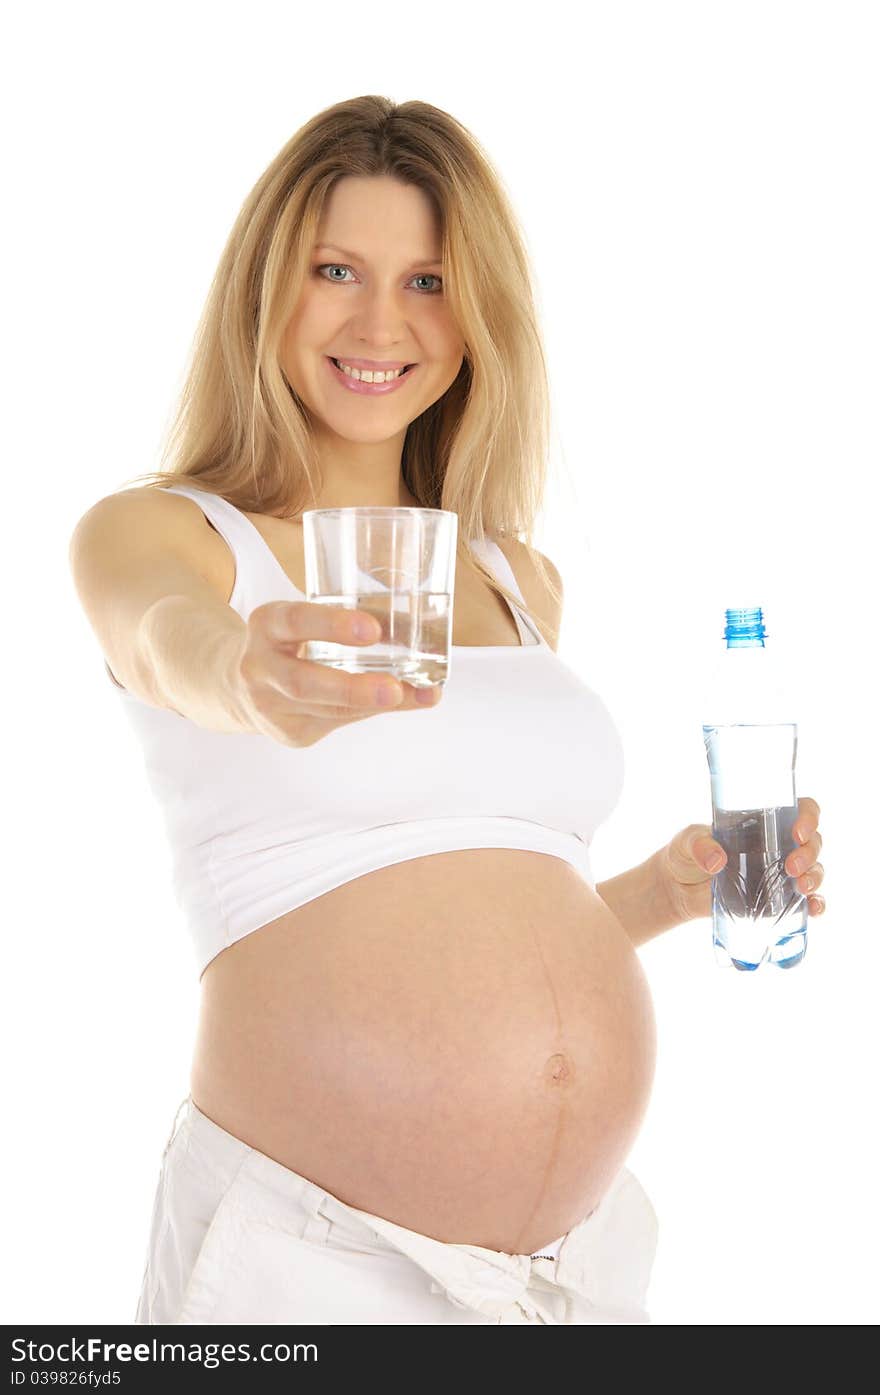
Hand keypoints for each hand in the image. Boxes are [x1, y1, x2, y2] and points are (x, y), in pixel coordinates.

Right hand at [231, 600, 440, 747]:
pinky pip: (335, 723)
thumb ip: (353, 624)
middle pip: (303, 682)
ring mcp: (270, 706)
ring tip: (409, 696)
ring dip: (371, 705)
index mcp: (266, 625)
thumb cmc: (291, 644)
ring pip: (325, 710)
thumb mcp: (306, 622)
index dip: (332, 625)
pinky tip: (395, 702)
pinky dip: (367, 711)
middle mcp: (260, 667)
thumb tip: (427, 635)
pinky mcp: (289, 733)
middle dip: (352, 688)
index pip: (295, 621)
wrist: (239, 685)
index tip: (372, 629)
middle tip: (394, 688)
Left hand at [657, 796, 824, 924]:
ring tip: (800, 887)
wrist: (677, 890)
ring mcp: (779, 873)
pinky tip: (813, 909)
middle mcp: (777, 845)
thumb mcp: (687, 841)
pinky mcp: (776, 899)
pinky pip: (806, 901)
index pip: (799, 810)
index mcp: (762, 822)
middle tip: (791, 866)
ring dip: (815, 877)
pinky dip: (816, 904)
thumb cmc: (684, 854)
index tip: (798, 832)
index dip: (808, 817)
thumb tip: (718, 862)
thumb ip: (699, 845)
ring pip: (813, 869)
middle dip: (809, 853)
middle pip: (812, 841)